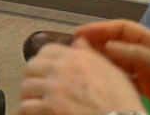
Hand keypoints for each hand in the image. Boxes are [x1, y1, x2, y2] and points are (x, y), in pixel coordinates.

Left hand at [20, 42, 143, 114]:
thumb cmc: (122, 104)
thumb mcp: (113, 73)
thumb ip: (91, 55)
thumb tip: (79, 42)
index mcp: (76, 59)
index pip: (47, 50)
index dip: (45, 61)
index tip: (45, 70)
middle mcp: (61, 70)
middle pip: (32, 67)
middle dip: (34, 78)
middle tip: (38, 89)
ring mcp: (53, 89)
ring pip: (27, 87)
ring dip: (30, 96)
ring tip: (36, 103)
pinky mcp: (48, 107)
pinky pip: (26, 107)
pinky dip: (27, 111)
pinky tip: (33, 114)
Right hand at [72, 20, 149, 104]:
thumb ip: (138, 53)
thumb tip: (110, 46)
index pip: (123, 29)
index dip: (101, 28)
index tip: (80, 33)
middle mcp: (149, 56)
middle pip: (118, 44)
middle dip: (97, 44)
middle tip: (76, 50)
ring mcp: (148, 74)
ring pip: (118, 63)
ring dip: (101, 63)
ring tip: (84, 65)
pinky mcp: (147, 92)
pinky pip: (124, 82)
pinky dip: (111, 80)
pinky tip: (101, 82)